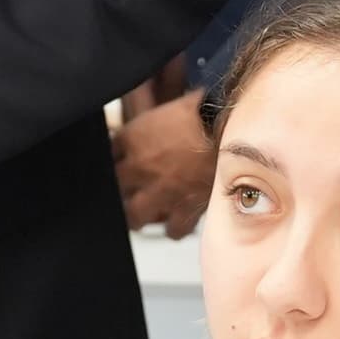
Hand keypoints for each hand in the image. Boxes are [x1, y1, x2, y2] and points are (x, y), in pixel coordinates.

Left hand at [114, 89, 211, 236]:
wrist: (230, 130)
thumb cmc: (204, 114)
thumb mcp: (169, 108)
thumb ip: (152, 123)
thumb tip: (148, 128)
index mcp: (133, 139)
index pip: (109, 156)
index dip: (115, 162)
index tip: (121, 164)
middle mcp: (140, 169)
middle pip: (117, 191)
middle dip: (123, 192)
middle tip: (131, 192)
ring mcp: (160, 192)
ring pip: (136, 217)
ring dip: (143, 214)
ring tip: (150, 211)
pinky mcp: (184, 209)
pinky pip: (172, 230)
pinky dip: (176, 226)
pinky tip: (178, 219)